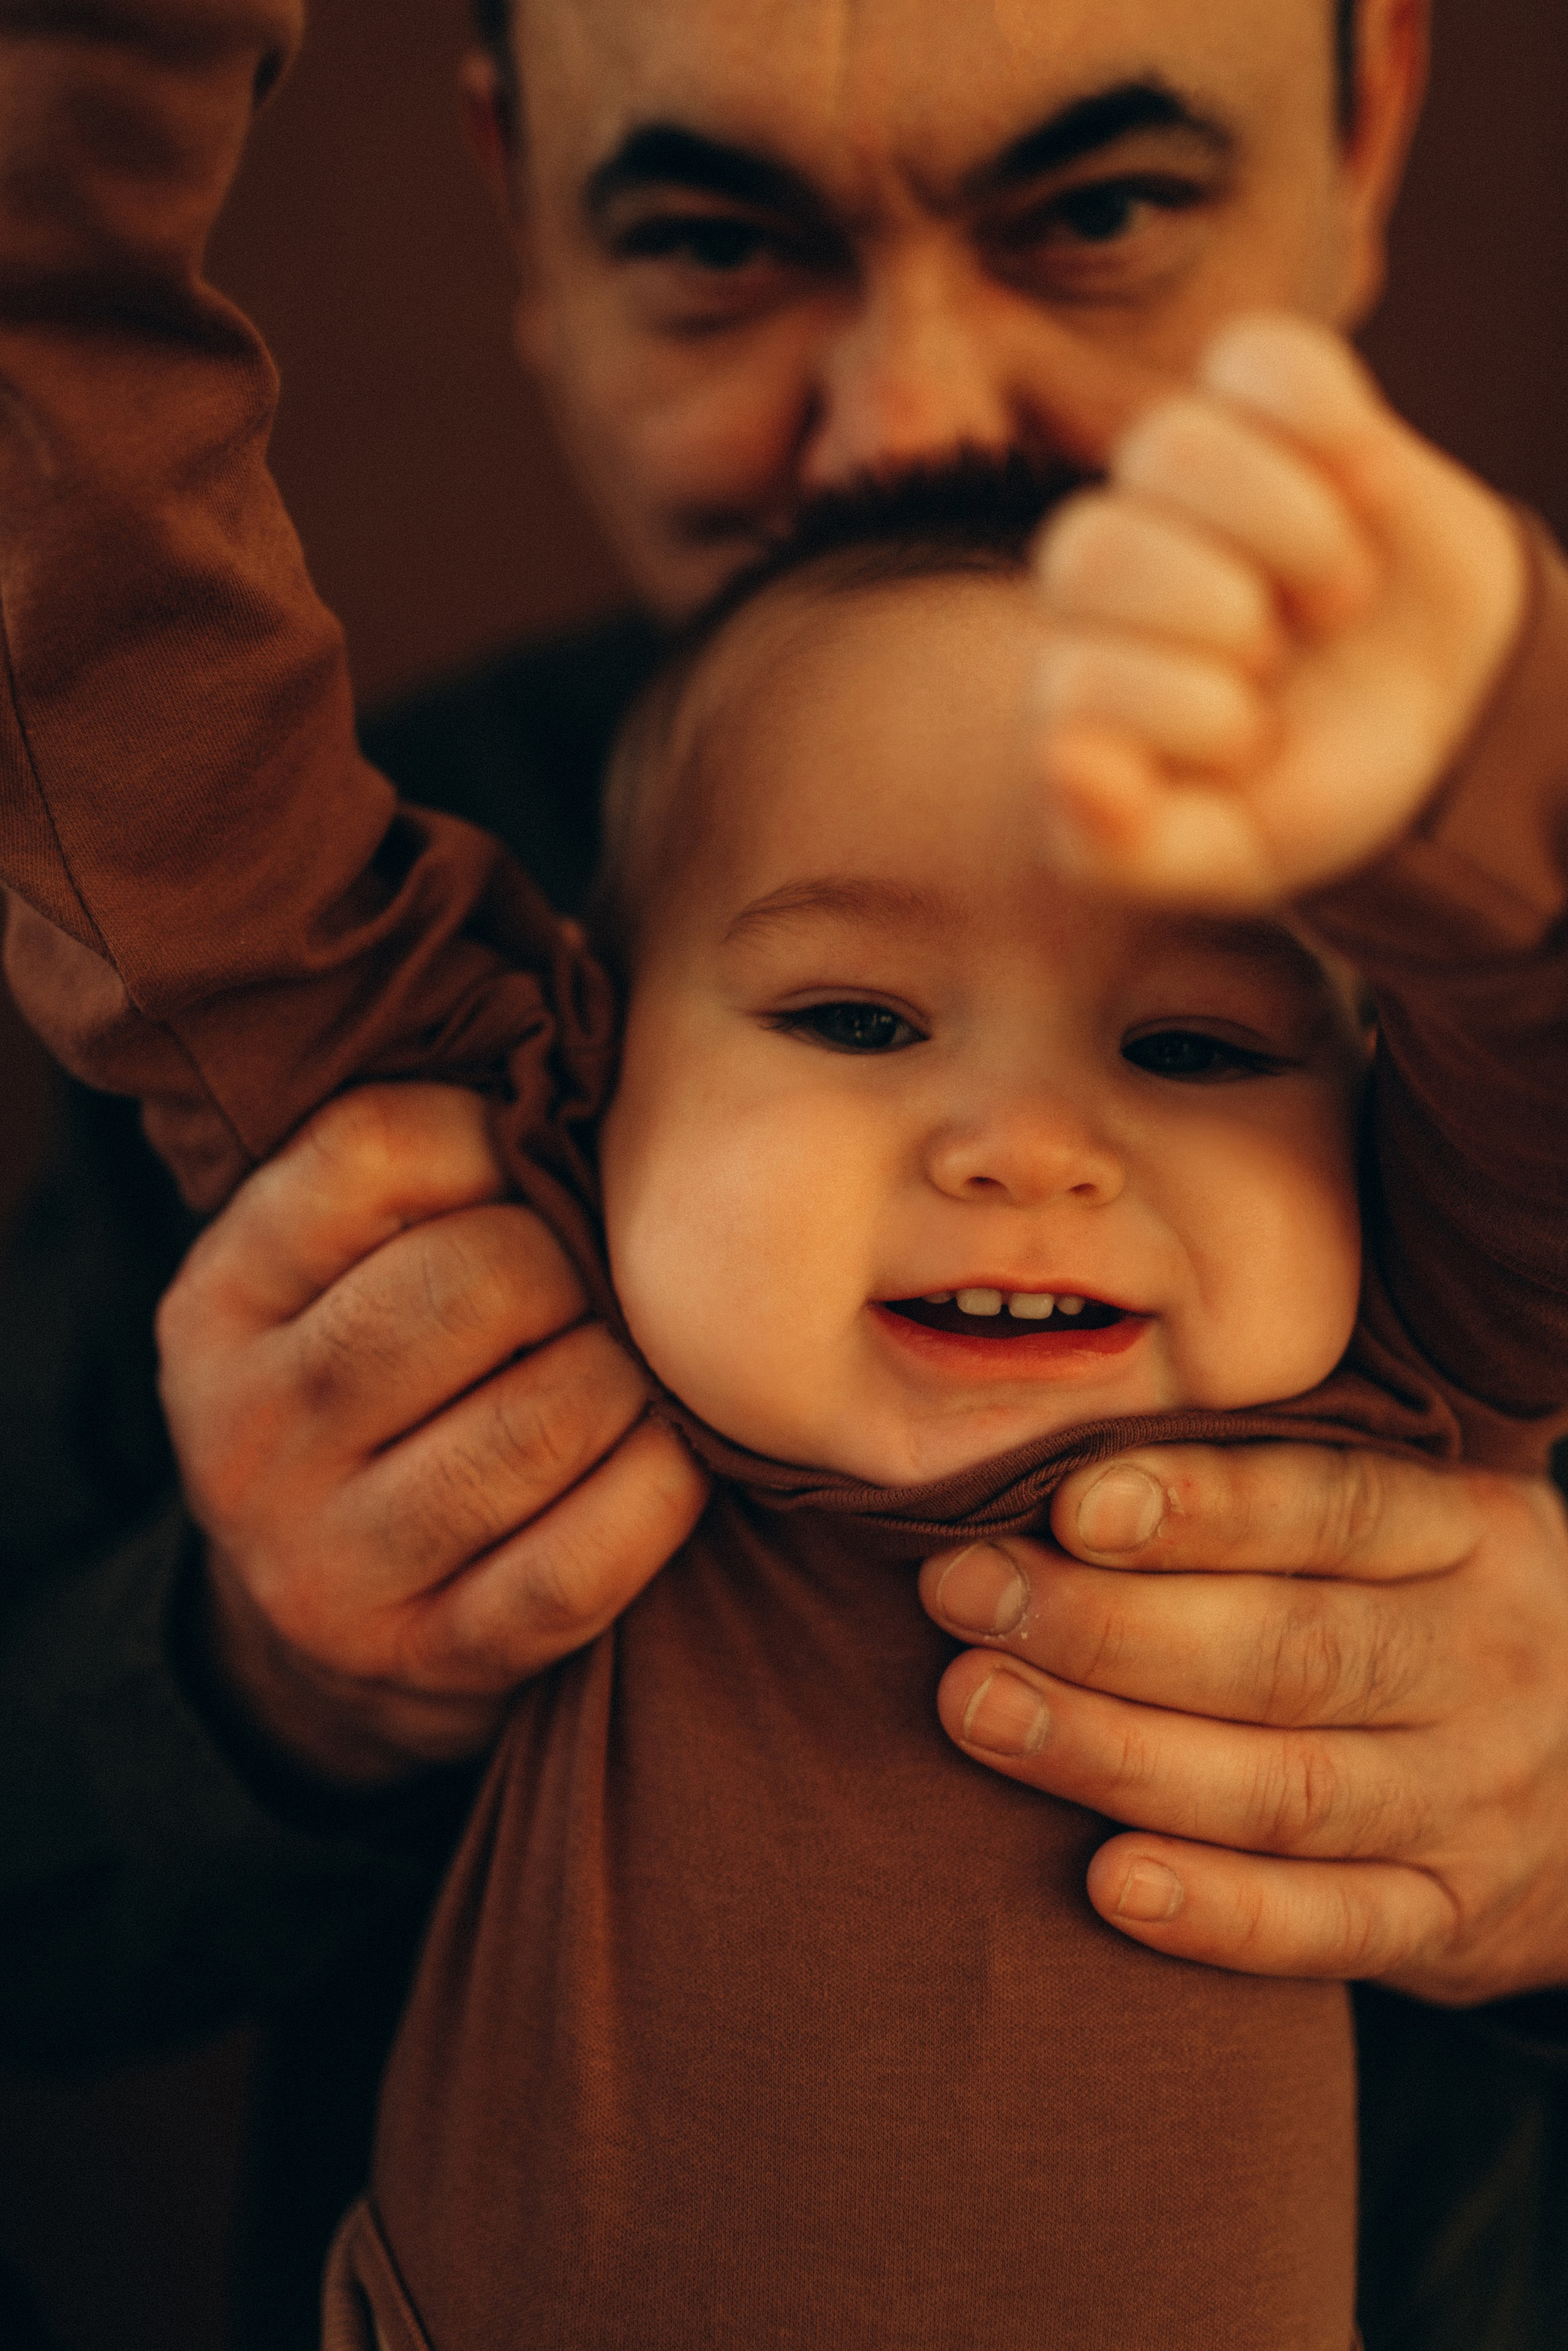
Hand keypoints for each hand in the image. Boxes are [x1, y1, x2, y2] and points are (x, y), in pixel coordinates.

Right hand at [157, 1084, 708, 1786]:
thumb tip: (581, 1081)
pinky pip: (589, 1557)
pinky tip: (657, 1461)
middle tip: (589, 1293)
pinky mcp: (430, 1659)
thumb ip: (421, 1172)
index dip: (492, 1137)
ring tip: (621, 1375)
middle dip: (574, 1271)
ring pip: (548, 1416)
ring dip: (628, 1382)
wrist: (331, 1627)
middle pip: (479, 1279)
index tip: (522, 1178)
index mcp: (219, 1303)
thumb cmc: (382, 1392)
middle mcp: (249, 1431)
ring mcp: (330, 1561)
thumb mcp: (337, 1272)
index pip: (377, 1145)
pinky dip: (659, 1491)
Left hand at [920, 1444, 1567, 2002]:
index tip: (1066, 1503)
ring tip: (979, 1709)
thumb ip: (1268, 1489)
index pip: (1333, 1508)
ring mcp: (1475, 1804)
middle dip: (1107, 1627)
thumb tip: (1049, 1466)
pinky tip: (1105, 1882)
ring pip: (1287, 1788)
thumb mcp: (1409, 1524)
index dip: (1200, 1507)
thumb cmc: (1431, 1609)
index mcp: (1472, 1532)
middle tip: (965, 1595)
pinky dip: (1218, 1912)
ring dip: (1116, 1754)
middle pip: (1289, 1651)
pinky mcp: (1449, 1922)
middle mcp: (1486, 1663)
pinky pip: (1327, 1928)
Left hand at [1031, 314, 1527, 906]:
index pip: (1072, 680)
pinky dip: (1325, 419)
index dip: (1182, 714)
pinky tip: (1365, 483)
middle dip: (1219, 616)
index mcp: (1081, 683)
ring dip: (1283, 527)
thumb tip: (1063, 762)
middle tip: (1284, 659)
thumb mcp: (1231, 855)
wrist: (1439, 708)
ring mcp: (1176, 482)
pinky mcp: (1261, 404)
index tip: (1249, 745)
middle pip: (1094, 549)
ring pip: (1171, 445)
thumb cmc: (1310, 786)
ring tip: (1333, 594)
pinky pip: (1255, 356)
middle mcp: (1104, 574)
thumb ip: (1129, 847)